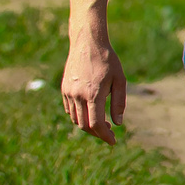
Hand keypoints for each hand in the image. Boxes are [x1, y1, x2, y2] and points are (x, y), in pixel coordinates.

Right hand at [61, 29, 125, 144]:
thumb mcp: (120, 80)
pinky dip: (79, 117)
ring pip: (76, 119)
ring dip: (88, 126)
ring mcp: (68, 92)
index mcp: (93, 94)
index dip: (105, 136)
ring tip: (103, 124)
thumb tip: (118, 123)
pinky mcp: (64, 89)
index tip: (113, 141)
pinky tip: (91, 113)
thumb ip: (118, 103)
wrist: (87, 43)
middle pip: (84, 125)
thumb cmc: (108, 60)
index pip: (96, 124)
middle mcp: (78, 95)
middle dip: (97, 133)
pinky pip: (70, 110)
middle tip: (110, 133)